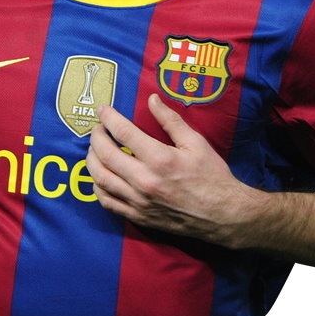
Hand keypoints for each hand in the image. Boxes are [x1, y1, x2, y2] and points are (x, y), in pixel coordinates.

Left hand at [86, 93, 256, 244]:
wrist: (223, 215)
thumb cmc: (212, 175)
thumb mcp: (196, 143)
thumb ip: (170, 120)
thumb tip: (152, 99)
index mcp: (160, 159)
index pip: (123, 133)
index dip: (108, 118)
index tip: (102, 110)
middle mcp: (145, 181)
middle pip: (105, 154)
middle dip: (96, 136)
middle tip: (98, 128)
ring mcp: (139, 201)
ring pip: (100, 179)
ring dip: (91, 160)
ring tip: (95, 149)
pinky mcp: (138, 216)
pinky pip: (107, 202)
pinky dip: (98, 187)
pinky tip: (100, 176)